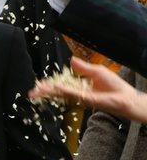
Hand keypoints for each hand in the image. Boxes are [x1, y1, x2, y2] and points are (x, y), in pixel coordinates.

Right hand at [30, 57, 146, 122]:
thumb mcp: (96, 71)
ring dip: (49, 92)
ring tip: (37, 91)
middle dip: (45, 91)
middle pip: (58, 91)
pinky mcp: (87, 99)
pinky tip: (55, 87)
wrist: (127, 97)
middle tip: (32, 92)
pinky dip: (63, 90)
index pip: (61, 84)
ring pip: (62, 94)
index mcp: (79, 85)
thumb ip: (83, 67)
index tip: (39, 84)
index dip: (50, 84)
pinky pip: (73, 93)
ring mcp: (82, 96)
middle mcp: (78, 92)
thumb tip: (71, 60)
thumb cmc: (114, 85)